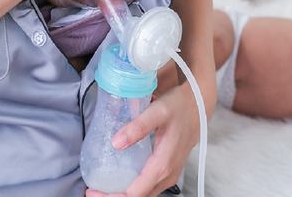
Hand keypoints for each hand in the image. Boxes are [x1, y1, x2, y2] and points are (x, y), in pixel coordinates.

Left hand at [86, 84, 200, 196]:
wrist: (200, 104)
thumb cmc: (180, 106)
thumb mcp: (158, 111)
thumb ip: (138, 127)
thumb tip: (116, 143)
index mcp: (163, 165)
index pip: (134, 194)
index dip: (111, 196)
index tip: (92, 190)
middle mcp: (167, 175)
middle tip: (93, 190)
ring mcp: (170, 174)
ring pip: (145, 194)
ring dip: (123, 194)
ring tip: (103, 187)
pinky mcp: (170, 170)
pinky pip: (150, 187)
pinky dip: (133, 188)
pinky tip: (121, 180)